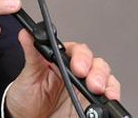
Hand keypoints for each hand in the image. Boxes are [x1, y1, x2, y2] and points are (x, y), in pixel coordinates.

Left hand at [5, 29, 120, 117]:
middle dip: (96, 71)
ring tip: (99, 90)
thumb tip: (27, 34)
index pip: (77, 51)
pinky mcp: (92, 104)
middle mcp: (76, 73)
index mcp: (61, 62)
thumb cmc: (27, 97)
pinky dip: (111, 95)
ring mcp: (85, 89)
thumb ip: (32, 55)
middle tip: (91, 82)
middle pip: (96, 63)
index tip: (77, 66)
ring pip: (106, 78)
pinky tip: (108, 98)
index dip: (81, 56)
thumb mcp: (28, 76)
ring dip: (106, 82)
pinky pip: (108, 97)